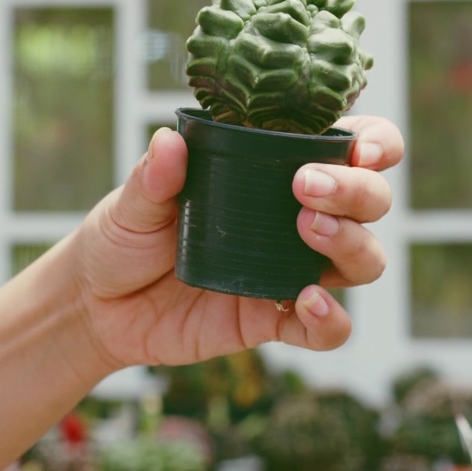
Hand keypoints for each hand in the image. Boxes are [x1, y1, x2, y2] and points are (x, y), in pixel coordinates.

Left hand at [70, 115, 402, 368]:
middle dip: (357, 190)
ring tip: (310, 231)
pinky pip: (326, 328)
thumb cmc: (122, 237)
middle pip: (370, 200)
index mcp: (272, 168)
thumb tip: (169, 142)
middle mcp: (296, 215)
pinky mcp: (274, 319)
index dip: (374, 142)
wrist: (97, 307)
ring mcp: (290, 269)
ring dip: (352, 244)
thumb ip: (153, 176)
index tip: (360, 146)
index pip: (350, 146)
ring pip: (363, 259)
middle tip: (306, 187)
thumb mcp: (132, 202)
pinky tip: (307, 301)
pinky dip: (331, 319)